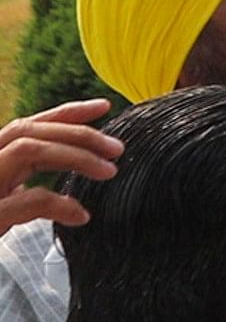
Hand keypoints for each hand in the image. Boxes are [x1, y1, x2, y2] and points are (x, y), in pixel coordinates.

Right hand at [0, 102, 118, 233]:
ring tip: (109, 171)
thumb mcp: (1, 203)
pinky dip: (58, 203)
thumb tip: (58, 185)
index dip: (65, 112)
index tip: (105, 106)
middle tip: (118, 148)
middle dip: (78, 133)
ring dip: (74, 156)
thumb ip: (20, 184)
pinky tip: (80, 215)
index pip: (26, 126)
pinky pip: (27, 199)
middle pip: (29, 132)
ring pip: (28, 150)